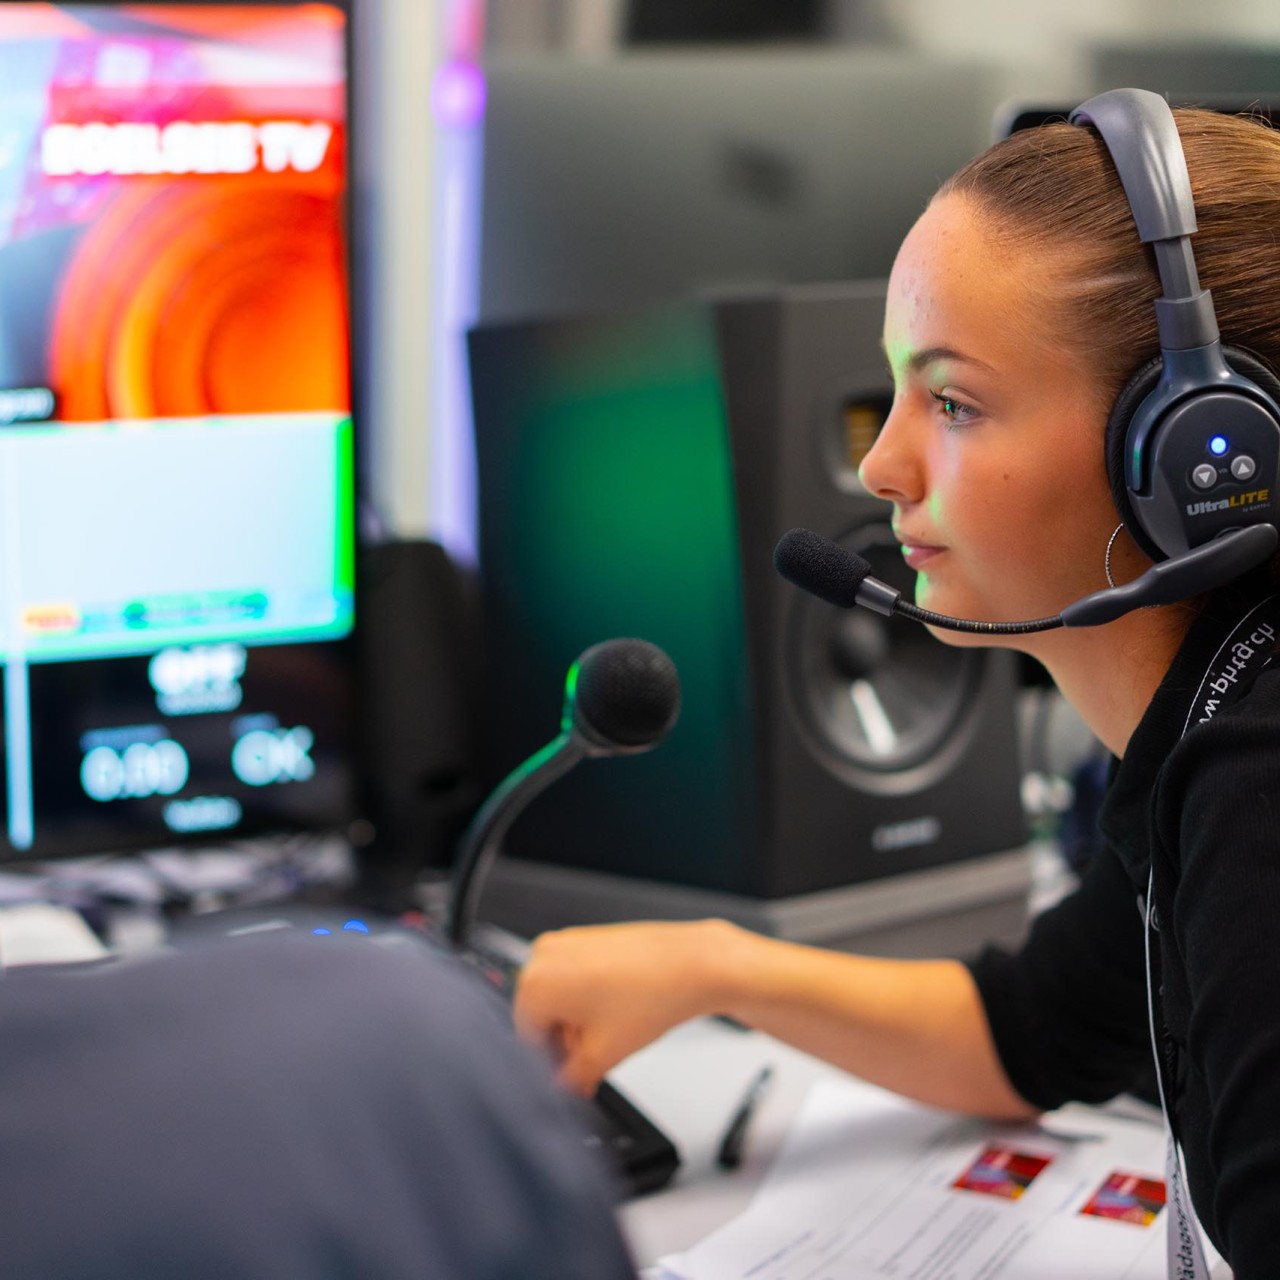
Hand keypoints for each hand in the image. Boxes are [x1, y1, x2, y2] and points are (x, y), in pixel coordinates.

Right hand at [512, 918, 737, 1093]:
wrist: (693, 963)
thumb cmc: (654, 994)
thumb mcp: (603, 1054)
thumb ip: (570, 1080)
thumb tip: (561, 1087)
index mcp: (537, 982)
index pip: (526, 1039)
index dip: (550, 1065)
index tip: (568, 1078)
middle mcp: (546, 955)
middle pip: (541, 1016)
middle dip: (564, 1044)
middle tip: (591, 1066)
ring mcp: (568, 943)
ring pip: (559, 997)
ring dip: (577, 1025)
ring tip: (610, 1040)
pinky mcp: (587, 939)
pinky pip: (574, 978)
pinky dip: (588, 1001)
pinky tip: (615, 1017)